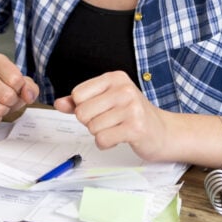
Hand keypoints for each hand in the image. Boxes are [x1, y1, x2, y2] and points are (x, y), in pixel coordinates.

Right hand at [0, 52, 38, 127]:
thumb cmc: (3, 85)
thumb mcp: (21, 82)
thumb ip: (30, 88)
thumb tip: (28, 96)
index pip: (16, 80)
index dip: (20, 89)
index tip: (14, 87)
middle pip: (8, 96)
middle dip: (12, 102)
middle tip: (6, 98)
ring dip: (3, 111)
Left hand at [53, 71, 169, 160]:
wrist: (162, 132)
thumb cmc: (132, 115)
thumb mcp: (106, 101)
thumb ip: (80, 102)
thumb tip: (59, 103)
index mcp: (114, 78)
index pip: (78, 94)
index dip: (83, 108)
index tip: (101, 109)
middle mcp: (123, 89)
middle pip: (82, 112)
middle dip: (91, 123)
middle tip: (110, 121)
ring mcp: (131, 107)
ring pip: (92, 128)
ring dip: (101, 134)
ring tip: (117, 128)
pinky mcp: (135, 127)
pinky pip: (102, 139)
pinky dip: (107, 144)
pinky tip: (120, 137)